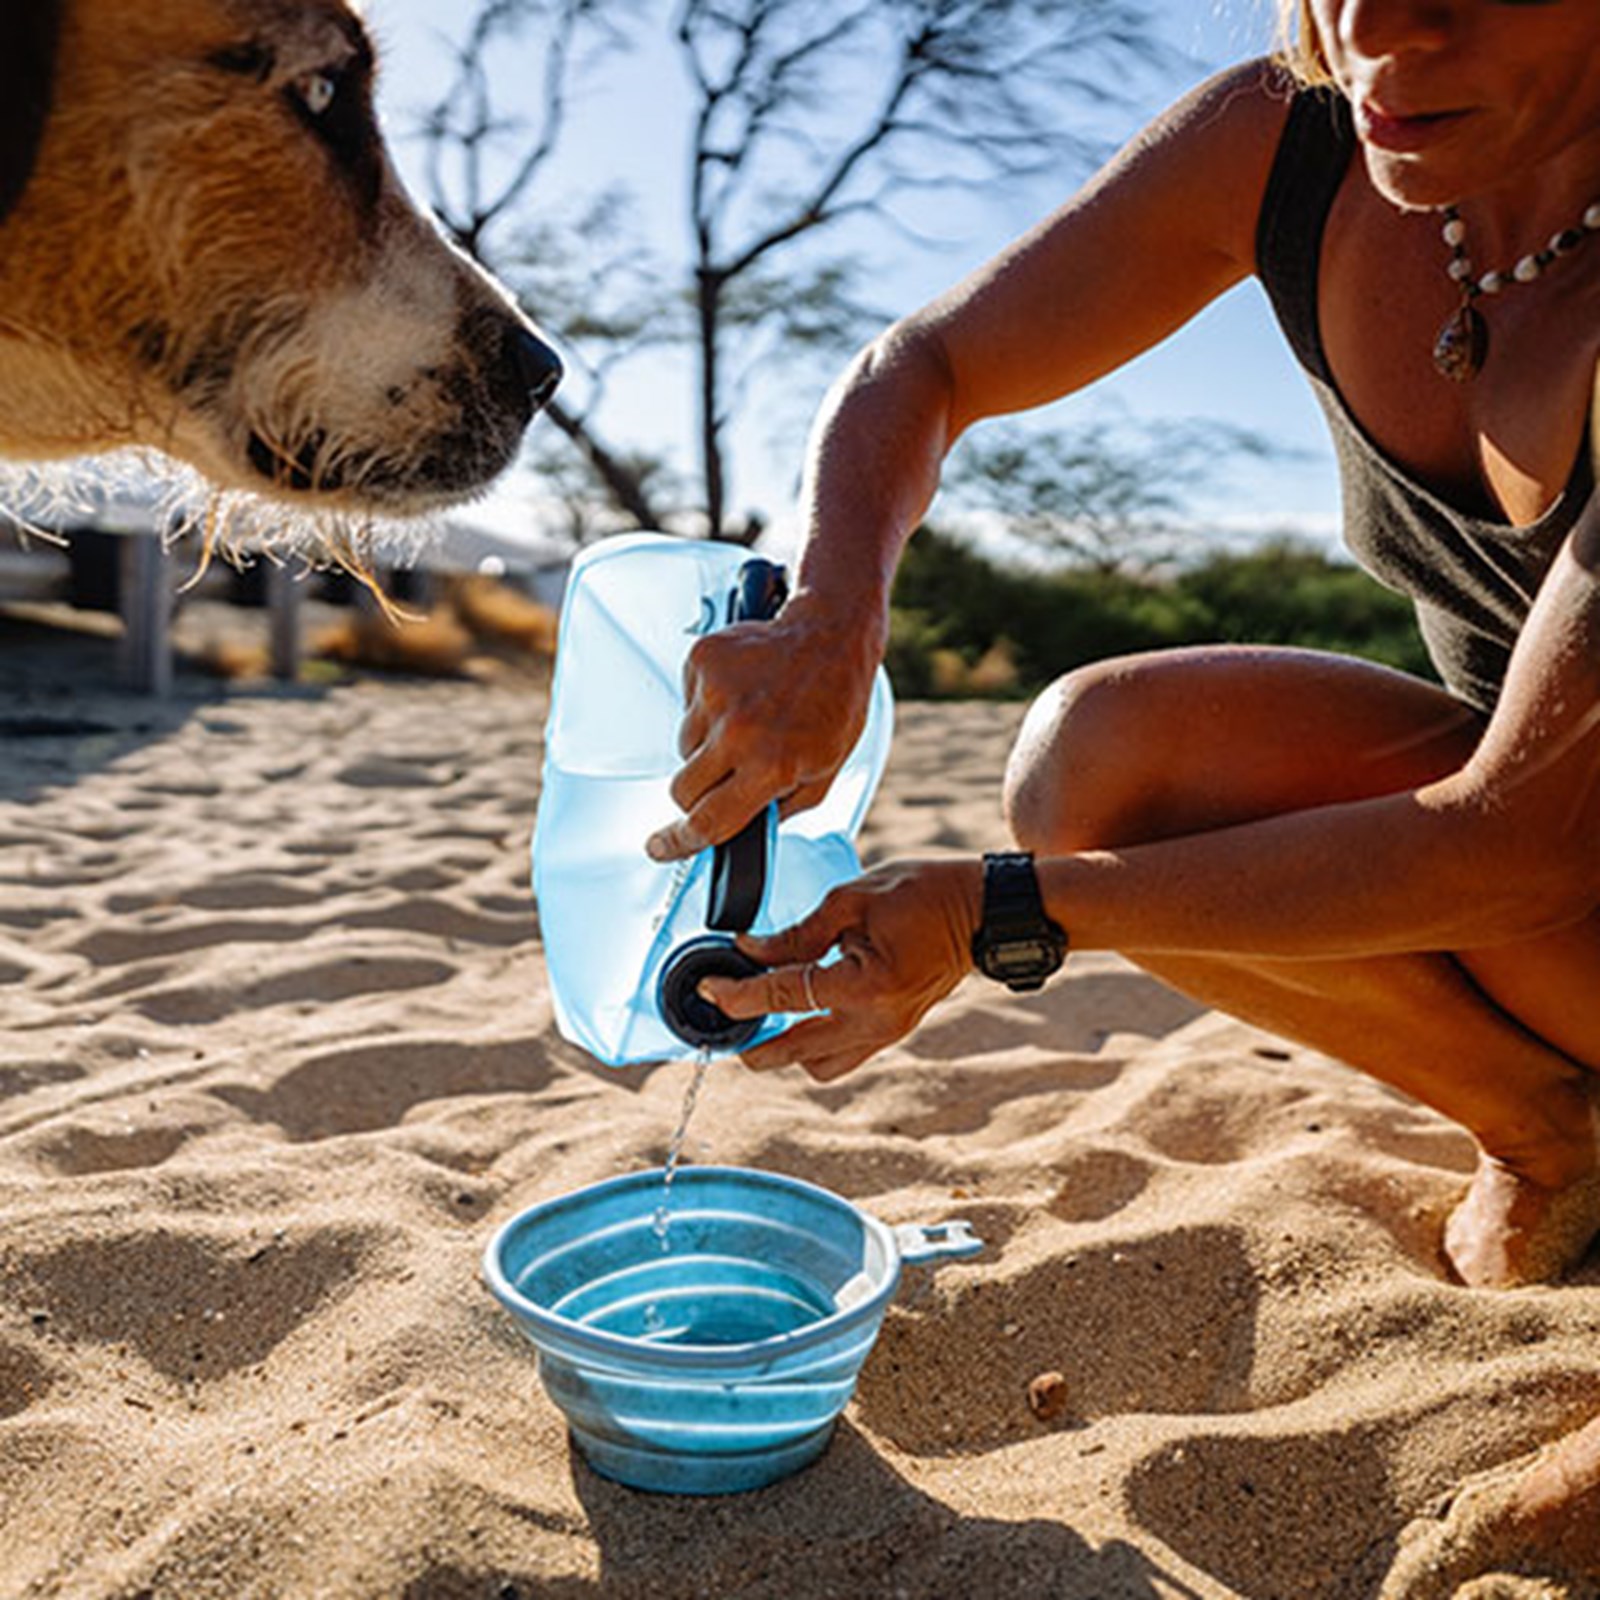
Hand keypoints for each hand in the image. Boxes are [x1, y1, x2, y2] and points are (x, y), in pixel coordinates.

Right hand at [645, 592, 884, 860]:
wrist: (830, 635)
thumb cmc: (834, 705)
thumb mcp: (824, 771)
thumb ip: (780, 808)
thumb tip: (738, 830)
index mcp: (771, 766)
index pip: (708, 821)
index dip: (679, 842)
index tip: (659, 848)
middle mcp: (738, 733)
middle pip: (683, 790)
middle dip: (699, 793)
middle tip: (728, 772)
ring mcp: (716, 694)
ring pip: (684, 747)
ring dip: (707, 745)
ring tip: (747, 720)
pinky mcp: (701, 662)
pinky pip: (686, 705)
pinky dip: (706, 706)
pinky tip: (740, 693)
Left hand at [699, 857, 983, 1080]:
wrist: (981, 912)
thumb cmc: (921, 894)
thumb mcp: (851, 899)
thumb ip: (797, 934)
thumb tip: (750, 951)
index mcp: (863, 984)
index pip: (783, 996)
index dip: (738, 993)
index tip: (709, 986)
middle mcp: (875, 1021)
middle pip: (793, 1053)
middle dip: (751, 1042)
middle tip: (723, 1019)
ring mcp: (887, 1033)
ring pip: (818, 1066)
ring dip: (785, 1049)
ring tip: (762, 1019)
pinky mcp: (893, 1033)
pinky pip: (843, 1057)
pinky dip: (814, 1044)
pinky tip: (801, 1017)